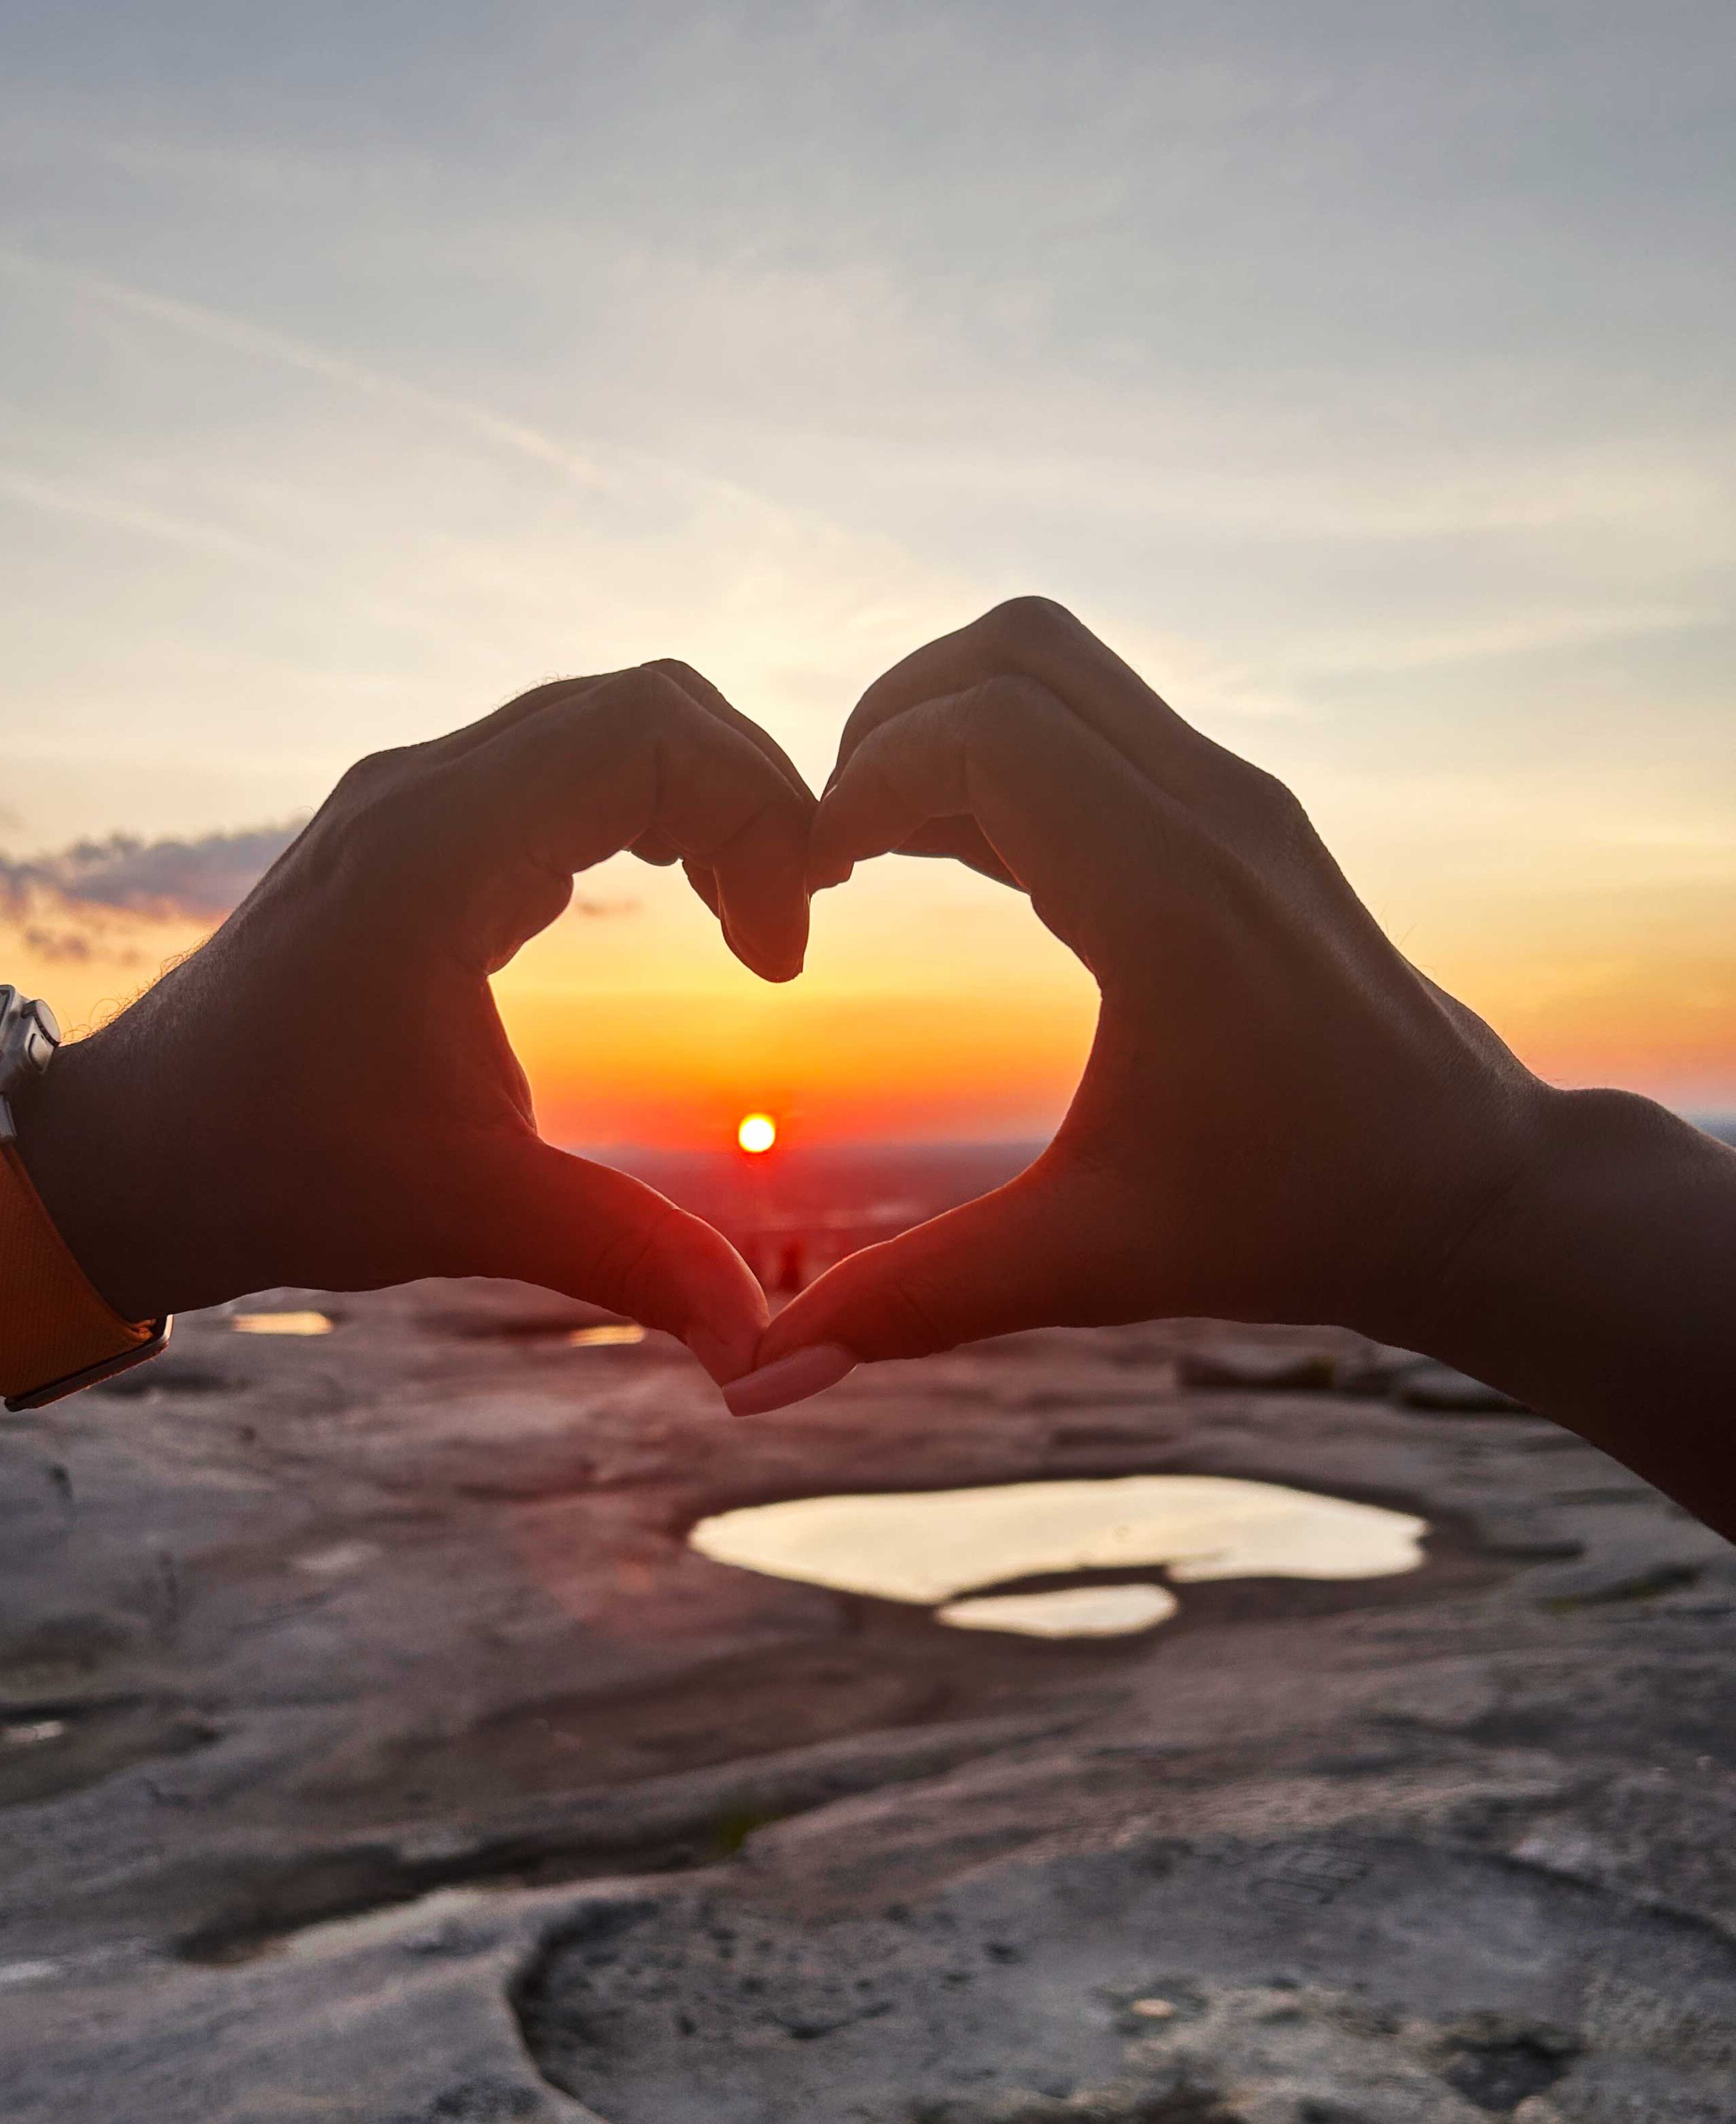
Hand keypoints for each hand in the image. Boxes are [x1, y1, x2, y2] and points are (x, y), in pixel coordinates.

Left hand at [19, 664, 814, 1382]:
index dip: (757, 818)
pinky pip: (555, 773)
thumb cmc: (271, 1169)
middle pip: (643, 706)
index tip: (778, 960)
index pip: (652, 734)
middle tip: (786, 927)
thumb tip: (762, 1351)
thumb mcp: (464, 1213)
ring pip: (600, 729)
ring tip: (748, 920)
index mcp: (438, 847)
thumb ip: (625, 1258)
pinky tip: (674, 908)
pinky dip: (638, 817)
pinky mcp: (406, 841)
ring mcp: (407, 807)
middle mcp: (421, 792)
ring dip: (696, 805)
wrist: (125, 1159)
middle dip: (747, 798)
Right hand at [729, 597, 1554, 1408]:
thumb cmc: (1294, 1220)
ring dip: (948, 729)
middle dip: (892, 721)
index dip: (865, 780)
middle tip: (832, 842)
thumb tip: (761, 1372)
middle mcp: (1212, 813)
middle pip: (1017, 650)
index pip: (985, 731)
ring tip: (875, 850)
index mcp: (1171, 900)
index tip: (812, 883)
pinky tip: (956, 859)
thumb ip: (921, 1299)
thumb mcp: (1095, 1263)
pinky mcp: (1238, 815)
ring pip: (1059, 669)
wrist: (1463, 1185)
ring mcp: (1234, 800)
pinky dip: (1006, 757)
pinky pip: (1096, 722)